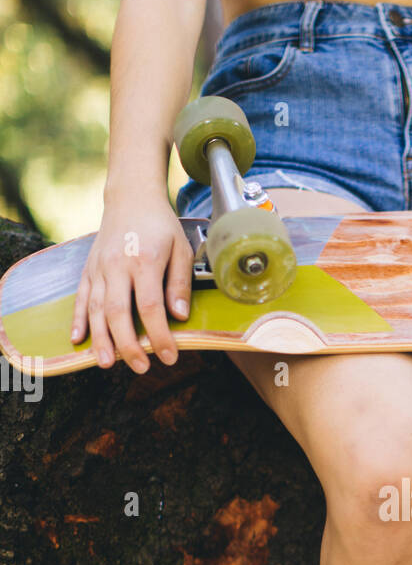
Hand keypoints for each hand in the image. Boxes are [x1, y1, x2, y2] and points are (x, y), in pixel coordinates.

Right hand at [71, 199, 192, 371]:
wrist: (131, 197)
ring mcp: (99, 268)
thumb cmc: (160, 226)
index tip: (170, 356)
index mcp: (145, 260)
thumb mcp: (181, 249)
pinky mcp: (88, 269)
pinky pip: (80, 297)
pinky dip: (77, 319)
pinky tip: (77, 340)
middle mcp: (117, 265)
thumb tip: (179, 317)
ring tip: (106, 363)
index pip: (150, 306)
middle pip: (118, 312)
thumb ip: (180, 283)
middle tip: (140, 367)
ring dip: (100, 339)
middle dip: (127, 344)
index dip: (159, 335)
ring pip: (95, 308)